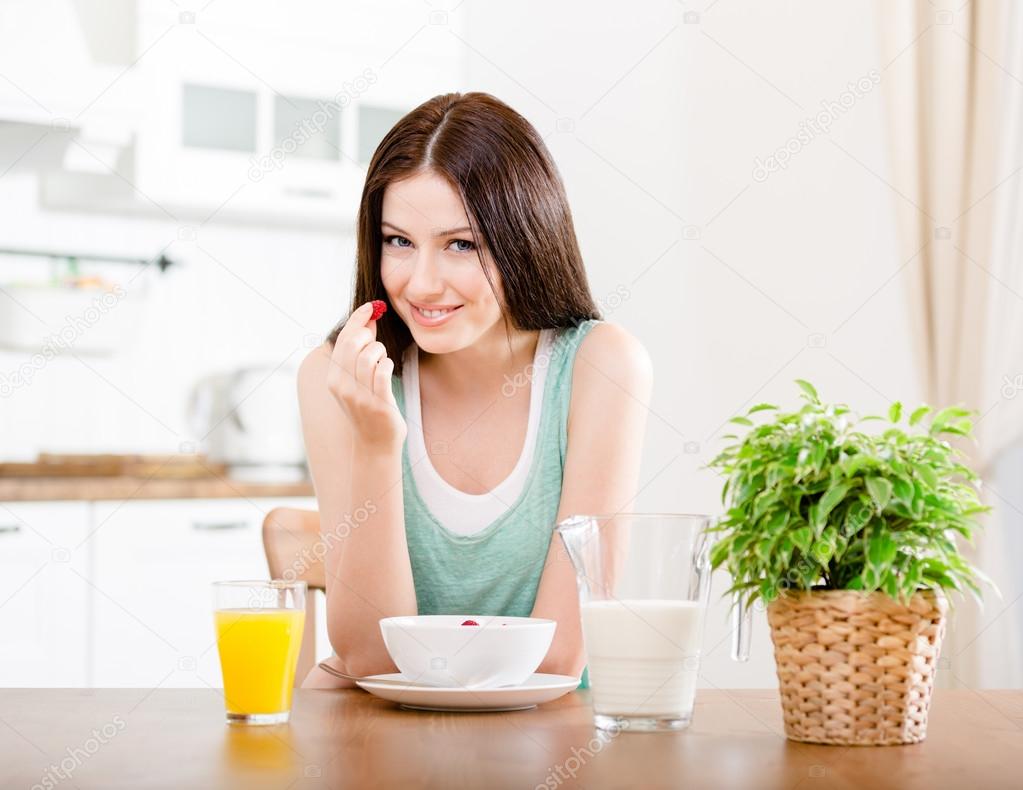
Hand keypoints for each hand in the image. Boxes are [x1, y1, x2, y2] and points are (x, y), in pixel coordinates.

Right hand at [326, 301, 406, 450]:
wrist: (375, 444)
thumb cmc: (368, 409)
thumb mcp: (356, 380)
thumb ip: (360, 352)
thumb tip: (369, 322)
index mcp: (333, 378)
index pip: (342, 339)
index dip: (358, 319)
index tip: (371, 306)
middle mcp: (342, 386)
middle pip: (354, 344)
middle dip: (370, 336)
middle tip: (376, 345)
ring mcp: (359, 396)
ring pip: (370, 356)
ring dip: (381, 352)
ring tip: (384, 360)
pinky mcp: (378, 404)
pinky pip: (384, 372)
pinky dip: (388, 365)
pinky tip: (388, 369)